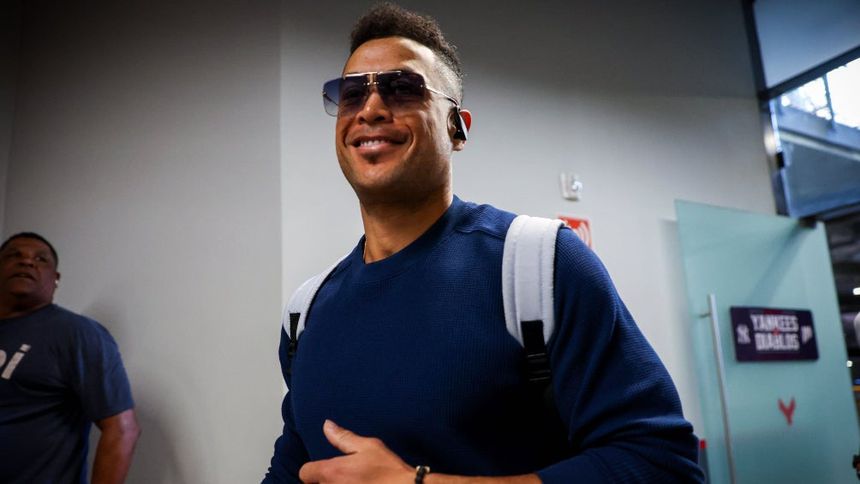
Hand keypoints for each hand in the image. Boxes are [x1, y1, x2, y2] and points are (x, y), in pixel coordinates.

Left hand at [298, 420, 414, 482]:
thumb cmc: (389, 470)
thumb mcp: (368, 446)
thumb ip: (343, 437)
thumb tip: (327, 425)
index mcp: (333, 472)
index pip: (305, 473)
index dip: (312, 470)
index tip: (326, 470)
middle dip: (325, 481)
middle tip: (346, 477)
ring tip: (354, 482)